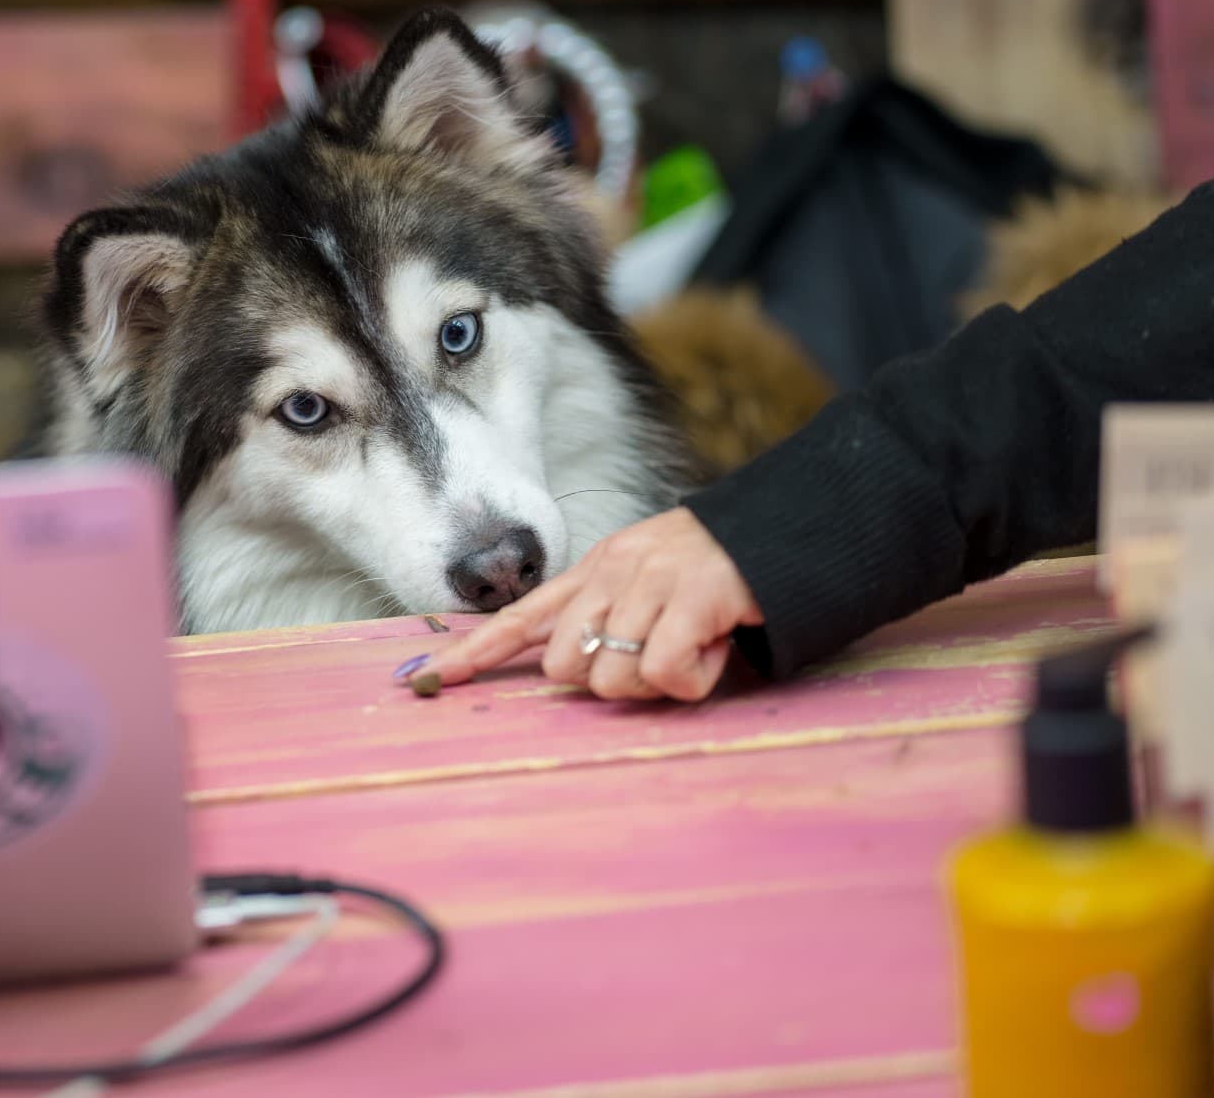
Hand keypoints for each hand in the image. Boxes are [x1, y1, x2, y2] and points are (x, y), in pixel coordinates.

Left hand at [433, 507, 761, 701]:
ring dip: (656, 683)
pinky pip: (666, 672)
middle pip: (564, 665)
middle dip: (605, 681)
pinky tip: (714, 648)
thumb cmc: (710, 572)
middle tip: (657, 656)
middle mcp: (612, 573)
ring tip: (694, 646)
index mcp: (594, 571)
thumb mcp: (643, 583)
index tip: (433, 678)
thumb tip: (568, 671)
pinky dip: (692, 679)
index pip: (522, 615)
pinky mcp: (694, 598)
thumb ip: (602, 618)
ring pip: (612, 678)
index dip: (476, 650)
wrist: (780, 531)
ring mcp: (651, 583)